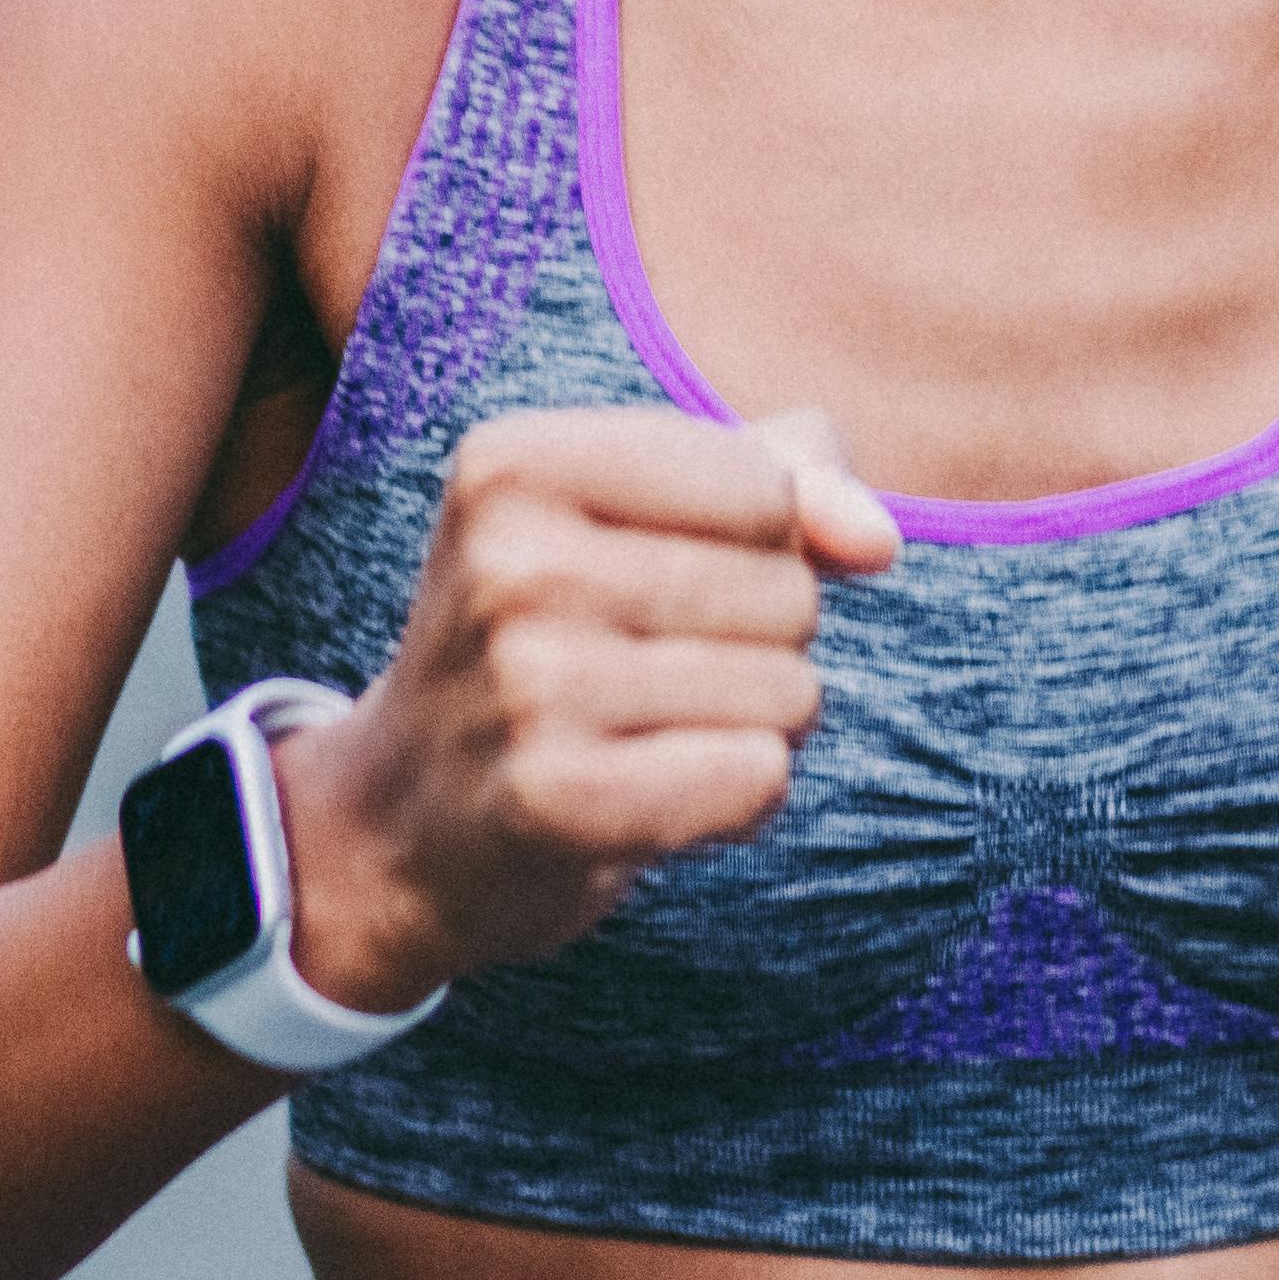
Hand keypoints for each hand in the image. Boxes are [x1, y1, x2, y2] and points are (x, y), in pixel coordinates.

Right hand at [271, 409, 898, 1014]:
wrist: (403, 819)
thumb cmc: (549, 640)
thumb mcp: (632, 518)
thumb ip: (781, 478)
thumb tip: (876, 539)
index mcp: (512, 460)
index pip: (762, 483)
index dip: (761, 544)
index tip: (657, 579)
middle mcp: (507, 562)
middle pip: (787, 590)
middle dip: (760, 644)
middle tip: (642, 674)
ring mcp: (526, 685)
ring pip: (789, 691)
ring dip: (753, 727)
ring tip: (646, 735)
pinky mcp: (556, 801)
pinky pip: (759, 778)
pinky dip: (738, 800)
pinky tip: (654, 799)